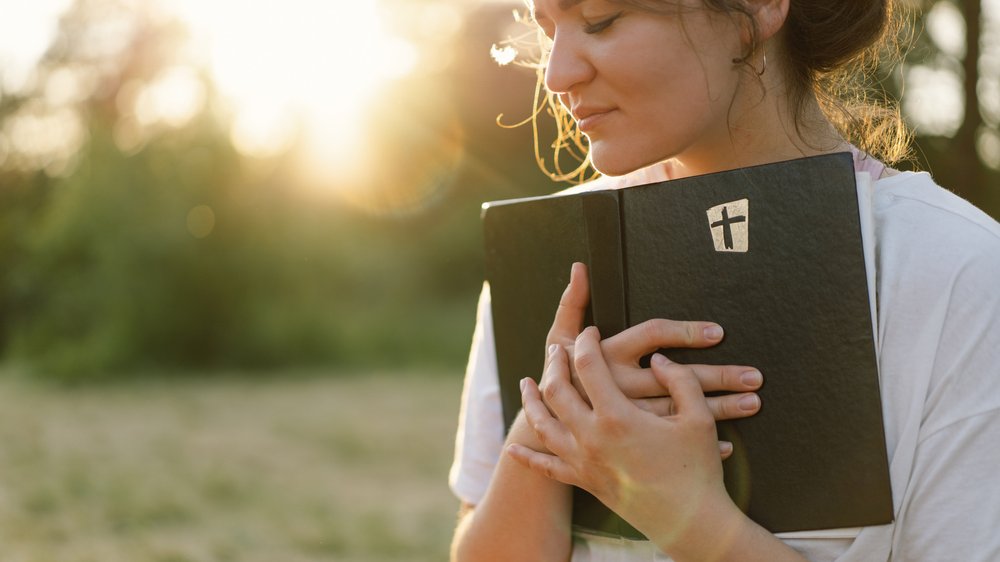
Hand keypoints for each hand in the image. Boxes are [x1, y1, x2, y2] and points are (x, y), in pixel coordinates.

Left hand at [508, 328, 739, 550]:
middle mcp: (591, 438)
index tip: (590, 331)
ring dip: (531, 402)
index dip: (586, 342)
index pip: (588, 365)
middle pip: (556, 391)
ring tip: (526, 383)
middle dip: (554, 365)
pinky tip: (513, 448)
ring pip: (543, 426)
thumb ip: (680, 380)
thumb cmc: (698, 469)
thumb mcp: (698, 417)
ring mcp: (583, 462)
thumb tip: (659, 359)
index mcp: (617, 417)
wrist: (690, 523)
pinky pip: (546, 469)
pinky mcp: (584, 483)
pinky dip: (527, 457)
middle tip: (556, 349)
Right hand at [544, 263, 761, 425]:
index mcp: (608, 357)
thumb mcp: (558, 339)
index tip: (718, 333)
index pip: (653, 336)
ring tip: (752, 402)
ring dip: (719, 409)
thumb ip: (572, 303)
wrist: (543, 433)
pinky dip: (698, 444)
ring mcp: (628, 418)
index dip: (686, 332)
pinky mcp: (634, 441)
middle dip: (718, 376)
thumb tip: (580, 267)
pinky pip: (671, 444)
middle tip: (754, 376)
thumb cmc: (556, 378)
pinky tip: (727, 443)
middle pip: (678, 378)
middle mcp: (620, 387)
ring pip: (681, 411)